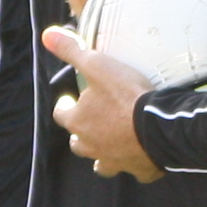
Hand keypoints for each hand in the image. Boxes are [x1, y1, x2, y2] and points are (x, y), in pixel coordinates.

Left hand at [41, 25, 160, 181]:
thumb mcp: (97, 66)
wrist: (160, 127)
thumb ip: (72, 51)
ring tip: (110, 143)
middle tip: (91, 121)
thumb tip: (47, 35)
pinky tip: (142, 158)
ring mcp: (114, 161)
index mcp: (79, 122)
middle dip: (81, 133)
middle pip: (78, 143)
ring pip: (101, 163)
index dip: (64, 106)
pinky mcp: (139, 170)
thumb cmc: (126, 96)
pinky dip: (135, 164)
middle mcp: (91, 146)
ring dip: (102, 154)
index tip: (69, 100)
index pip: (61, 115)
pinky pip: (134, 171)